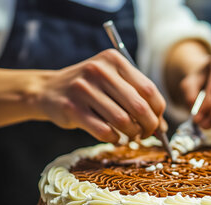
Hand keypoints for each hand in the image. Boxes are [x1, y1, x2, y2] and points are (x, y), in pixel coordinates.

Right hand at [38, 49, 165, 142]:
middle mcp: (99, 70)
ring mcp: (84, 89)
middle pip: (139, 107)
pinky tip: (114, 137)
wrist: (48, 90)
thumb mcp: (110, 81)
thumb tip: (162, 126)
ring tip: (130, 136)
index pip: (149, 89)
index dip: (158, 111)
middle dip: (148, 126)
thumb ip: (135, 97)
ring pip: (123, 121)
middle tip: (146, 134)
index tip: (157, 122)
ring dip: (131, 134)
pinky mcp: (72, 109)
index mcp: (114, 60)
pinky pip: (104, 131)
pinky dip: (114, 139)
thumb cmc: (88, 90)